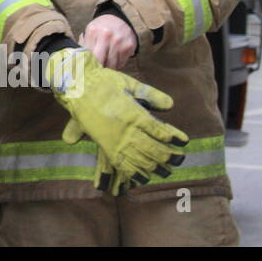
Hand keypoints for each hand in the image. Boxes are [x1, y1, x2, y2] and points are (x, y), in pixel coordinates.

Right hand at [49, 49, 187, 186]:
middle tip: (178, 161)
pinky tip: (143, 178)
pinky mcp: (105, 146)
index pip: (160, 131)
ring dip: (155, 167)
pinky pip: (122, 164)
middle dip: (168, 157)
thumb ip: (151, 95)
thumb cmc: (104, 82)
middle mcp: (127, 130)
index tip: (183, 142)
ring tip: (166, 171)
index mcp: (135, 114)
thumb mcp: (130, 84)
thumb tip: (171, 106)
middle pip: (153, 149)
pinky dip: (134, 173)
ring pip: (140, 159)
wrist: (78, 86)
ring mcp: (116, 140)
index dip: (174, 138)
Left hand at [81, 13, 136, 68]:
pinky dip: (117, 65)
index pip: (88, 53)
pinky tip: (115, 59)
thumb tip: (76, 60)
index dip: (87, 63)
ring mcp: (118, 41)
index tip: (87, 69)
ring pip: (111, 65)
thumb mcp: (90, 32)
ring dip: (108, 67)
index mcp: (93, 31)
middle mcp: (106, 35)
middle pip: (99, 60)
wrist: (119, 19)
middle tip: (96, 70)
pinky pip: (121, 63)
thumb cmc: (101, 29)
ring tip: (106, 63)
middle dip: (97, 67)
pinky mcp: (129, 46)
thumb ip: (83, 45)